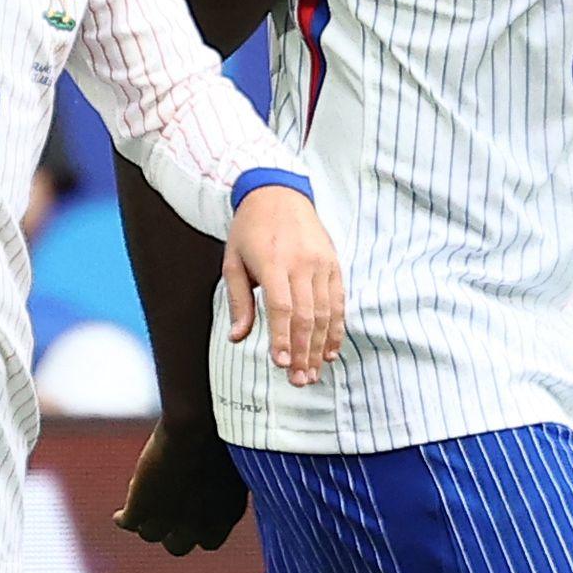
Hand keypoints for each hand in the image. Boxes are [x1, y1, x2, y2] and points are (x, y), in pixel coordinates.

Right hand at [113, 416, 250, 554]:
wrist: (197, 428)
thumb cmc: (221, 432)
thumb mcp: (231, 463)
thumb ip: (223, 481)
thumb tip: (215, 478)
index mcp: (225, 516)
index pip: (209, 541)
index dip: (198, 530)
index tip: (192, 518)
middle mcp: (197, 526)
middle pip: (178, 546)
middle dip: (172, 533)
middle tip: (165, 517)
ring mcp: (168, 521)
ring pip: (150, 534)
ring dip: (146, 523)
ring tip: (140, 512)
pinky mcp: (141, 509)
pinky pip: (128, 522)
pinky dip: (122, 519)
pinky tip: (119, 515)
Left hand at [222, 184, 343, 386]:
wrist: (279, 193)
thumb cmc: (250, 229)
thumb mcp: (233, 261)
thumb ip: (238, 301)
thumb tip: (238, 337)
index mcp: (273, 261)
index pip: (282, 307)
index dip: (283, 338)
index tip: (280, 364)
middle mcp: (302, 263)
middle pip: (307, 316)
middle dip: (303, 352)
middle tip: (298, 380)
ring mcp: (322, 263)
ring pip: (326, 313)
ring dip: (320, 347)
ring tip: (312, 373)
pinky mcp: (334, 264)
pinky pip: (339, 302)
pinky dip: (336, 329)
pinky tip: (331, 351)